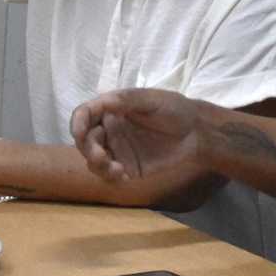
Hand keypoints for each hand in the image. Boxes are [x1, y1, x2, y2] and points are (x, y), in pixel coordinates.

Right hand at [70, 88, 202, 181]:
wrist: (198, 133)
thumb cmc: (174, 109)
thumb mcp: (151, 99)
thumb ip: (126, 100)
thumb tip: (101, 101)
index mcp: (110, 111)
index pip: (84, 116)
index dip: (77, 123)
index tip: (78, 133)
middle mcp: (109, 131)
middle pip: (85, 141)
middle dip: (87, 149)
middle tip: (100, 156)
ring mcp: (118, 151)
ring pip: (94, 160)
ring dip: (97, 165)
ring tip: (114, 168)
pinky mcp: (129, 168)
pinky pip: (111, 175)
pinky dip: (110, 176)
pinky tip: (121, 174)